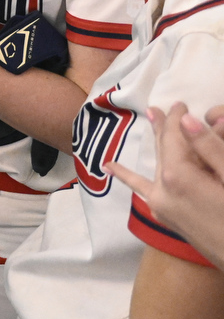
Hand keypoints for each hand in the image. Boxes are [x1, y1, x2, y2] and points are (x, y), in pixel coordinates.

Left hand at [111, 102, 223, 269]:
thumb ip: (211, 148)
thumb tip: (186, 119)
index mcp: (179, 177)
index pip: (175, 137)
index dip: (177, 117)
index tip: (181, 103)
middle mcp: (163, 189)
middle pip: (164, 149)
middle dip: (165, 127)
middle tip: (161, 106)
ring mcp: (161, 204)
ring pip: (158, 164)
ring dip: (158, 143)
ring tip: (152, 119)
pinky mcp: (165, 216)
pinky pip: (143, 190)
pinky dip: (126, 176)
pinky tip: (108, 166)